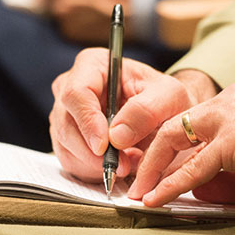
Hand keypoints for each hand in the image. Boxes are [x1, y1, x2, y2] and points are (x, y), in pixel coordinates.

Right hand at [49, 50, 215, 182]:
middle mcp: (70, 86)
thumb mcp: (169, 97)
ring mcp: (64, 114)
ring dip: (96, 164)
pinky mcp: (66, 138)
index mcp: (92, 64)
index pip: (76, 93)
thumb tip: (116, 135)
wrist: (163, 114)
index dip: (87, 122)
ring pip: (65, 146)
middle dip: (93, 152)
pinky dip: (93, 170)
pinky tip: (118, 163)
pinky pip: (70, 161)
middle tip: (123, 165)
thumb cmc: (164, 99)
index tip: (104, 146)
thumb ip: (147, 110)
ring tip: (128, 162)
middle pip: (65, 124)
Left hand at [127, 83, 234, 206]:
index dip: (165, 149)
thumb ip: (226, 179)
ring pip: (173, 142)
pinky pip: (192, 167)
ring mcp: (227, 119)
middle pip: (172, 128)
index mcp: (234, 106)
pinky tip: (156, 198)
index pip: (188, 125)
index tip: (151, 171)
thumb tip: (196, 192)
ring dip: (151, 170)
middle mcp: (226, 105)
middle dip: (148, 156)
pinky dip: (170, 184)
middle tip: (135, 181)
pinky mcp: (232, 140)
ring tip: (138, 193)